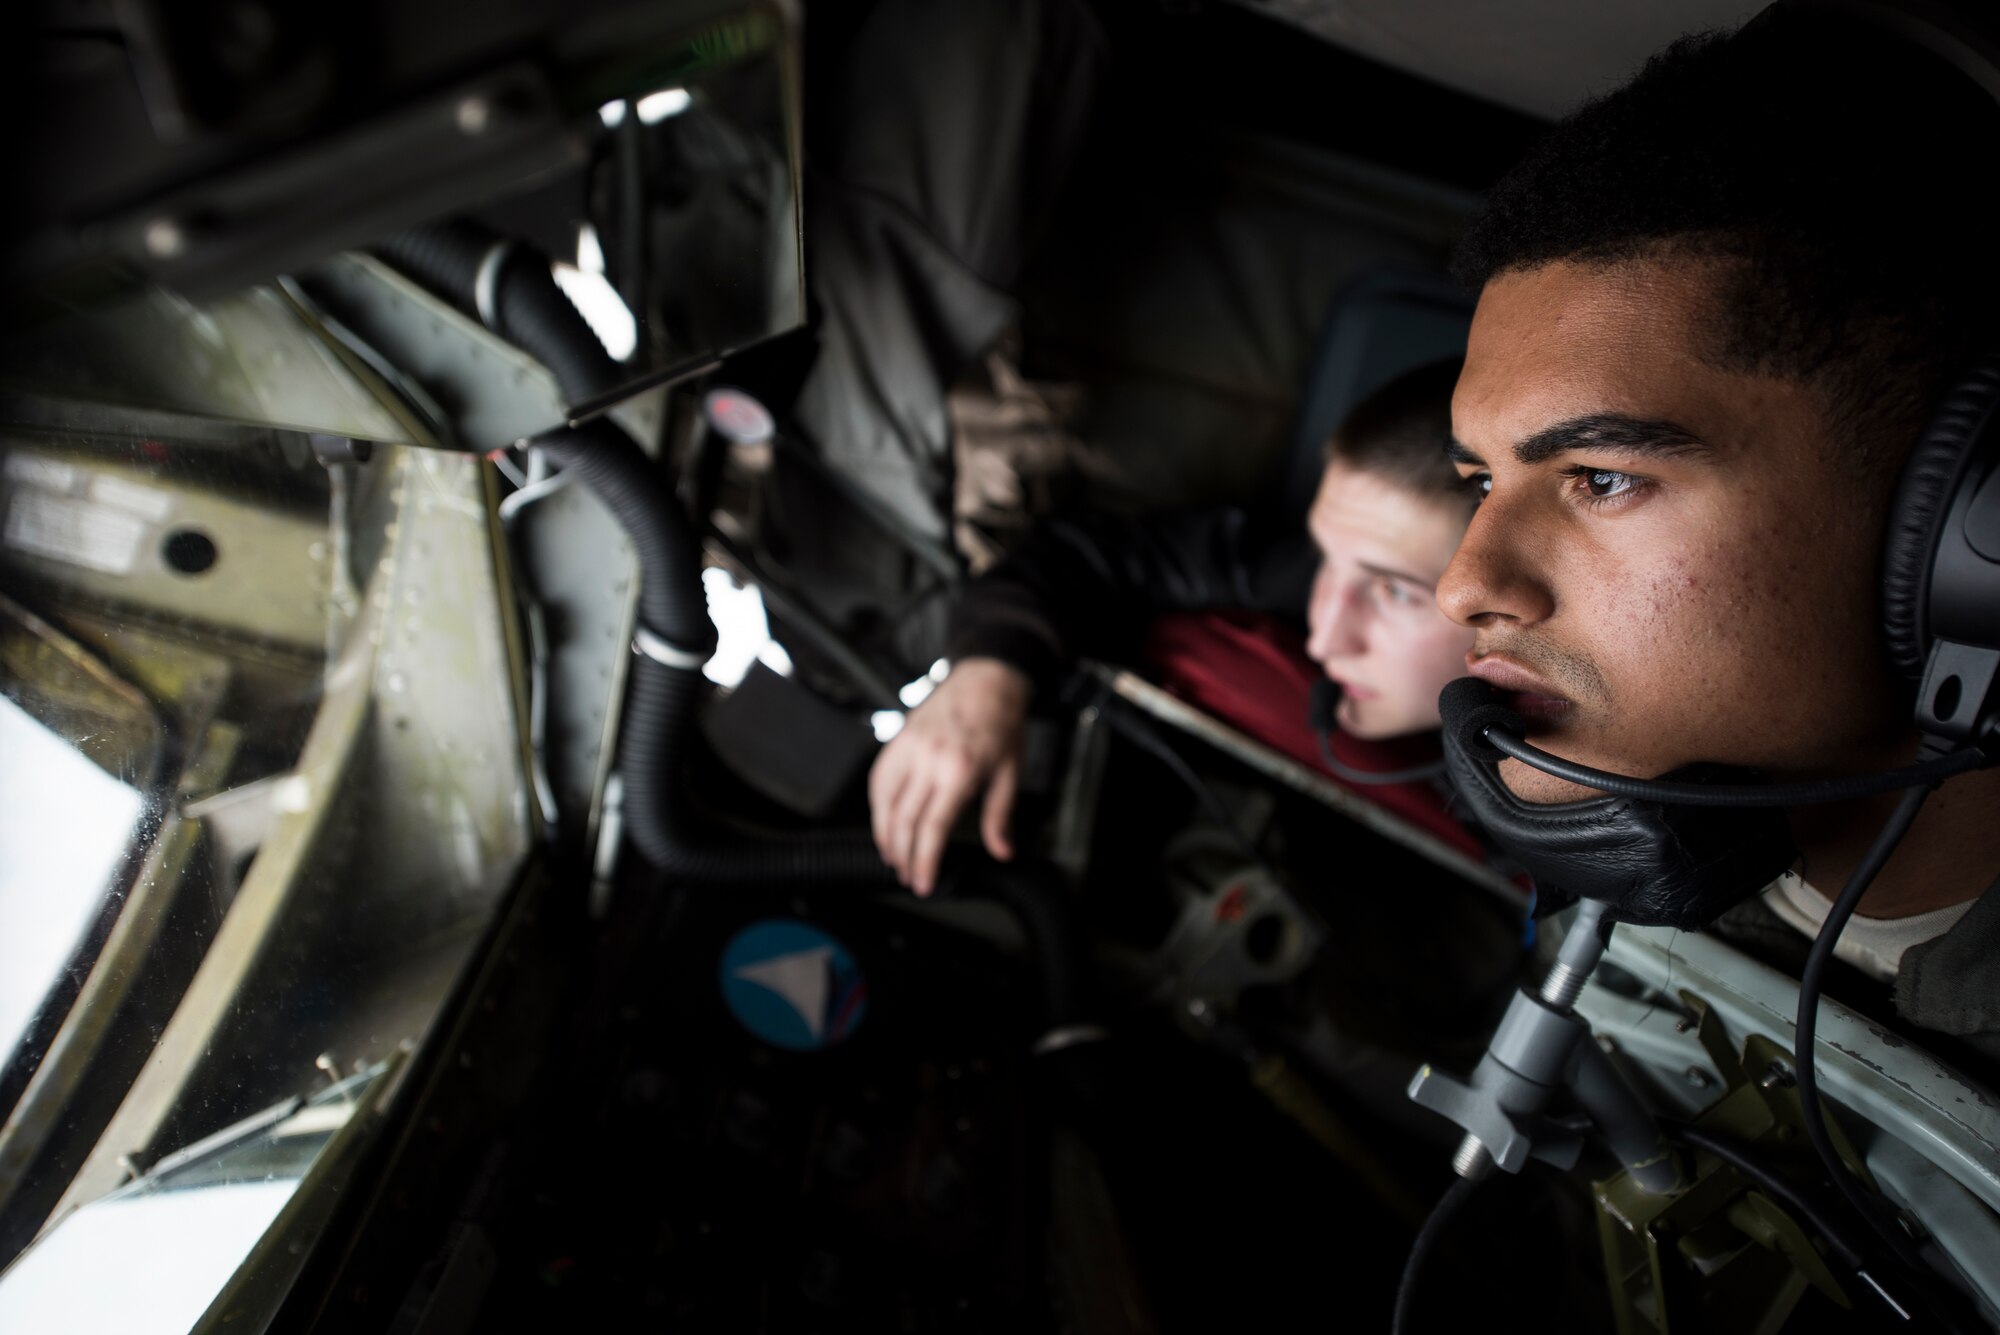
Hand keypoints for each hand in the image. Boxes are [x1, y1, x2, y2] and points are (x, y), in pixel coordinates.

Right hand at [868, 657, 1030, 895]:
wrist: (987, 679)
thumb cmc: (1001, 723)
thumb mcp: (1011, 773)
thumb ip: (1001, 816)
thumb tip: (1002, 851)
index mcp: (960, 771)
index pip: (932, 828)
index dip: (924, 861)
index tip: (923, 883)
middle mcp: (929, 759)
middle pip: (904, 821)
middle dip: (904, 857)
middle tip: (909, 877)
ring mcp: (909, 747)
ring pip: (884, 803)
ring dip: (885, 836)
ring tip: (894, 858)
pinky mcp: (897, 739)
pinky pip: (878, 780)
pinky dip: (877, 807)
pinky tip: (885, 823)